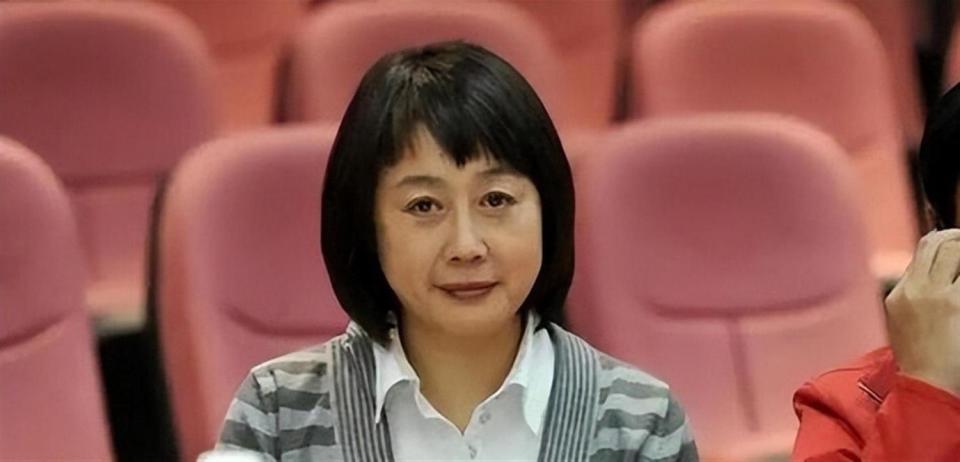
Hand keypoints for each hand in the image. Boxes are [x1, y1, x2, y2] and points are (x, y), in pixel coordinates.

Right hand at [884, 229, 959, 395]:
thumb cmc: (924, 367)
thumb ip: (917, 303)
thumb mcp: (906, 329)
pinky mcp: (953, 303)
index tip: (959, 246)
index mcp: (898, 297)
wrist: (926, 389)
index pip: (921, 254)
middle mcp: (913, 290)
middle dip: (957, 237)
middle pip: (935, 243)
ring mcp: (933, 295)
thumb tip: (938, 284)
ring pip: (953, 248)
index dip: (944, 244)